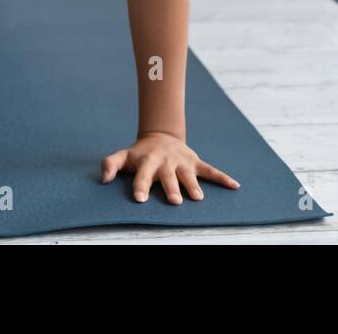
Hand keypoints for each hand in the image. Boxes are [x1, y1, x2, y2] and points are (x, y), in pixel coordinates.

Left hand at [101, 131, 238, 203]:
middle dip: (172, 188)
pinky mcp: (195, 161)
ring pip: (189, 174)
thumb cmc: (139, 153)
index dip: (140, 186)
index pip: (142, 175)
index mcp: (147, 161)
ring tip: (198, 198)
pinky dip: (222, 177)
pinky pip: (210, 170)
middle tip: (175, 201)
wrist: (161, 135)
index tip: (139, 199)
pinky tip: (234, 186)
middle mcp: (165, 162)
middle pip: (168, 177)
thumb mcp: (123, 155)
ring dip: (194, 185)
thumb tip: (104, 179)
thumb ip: (110, 164)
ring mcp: (182, 161)